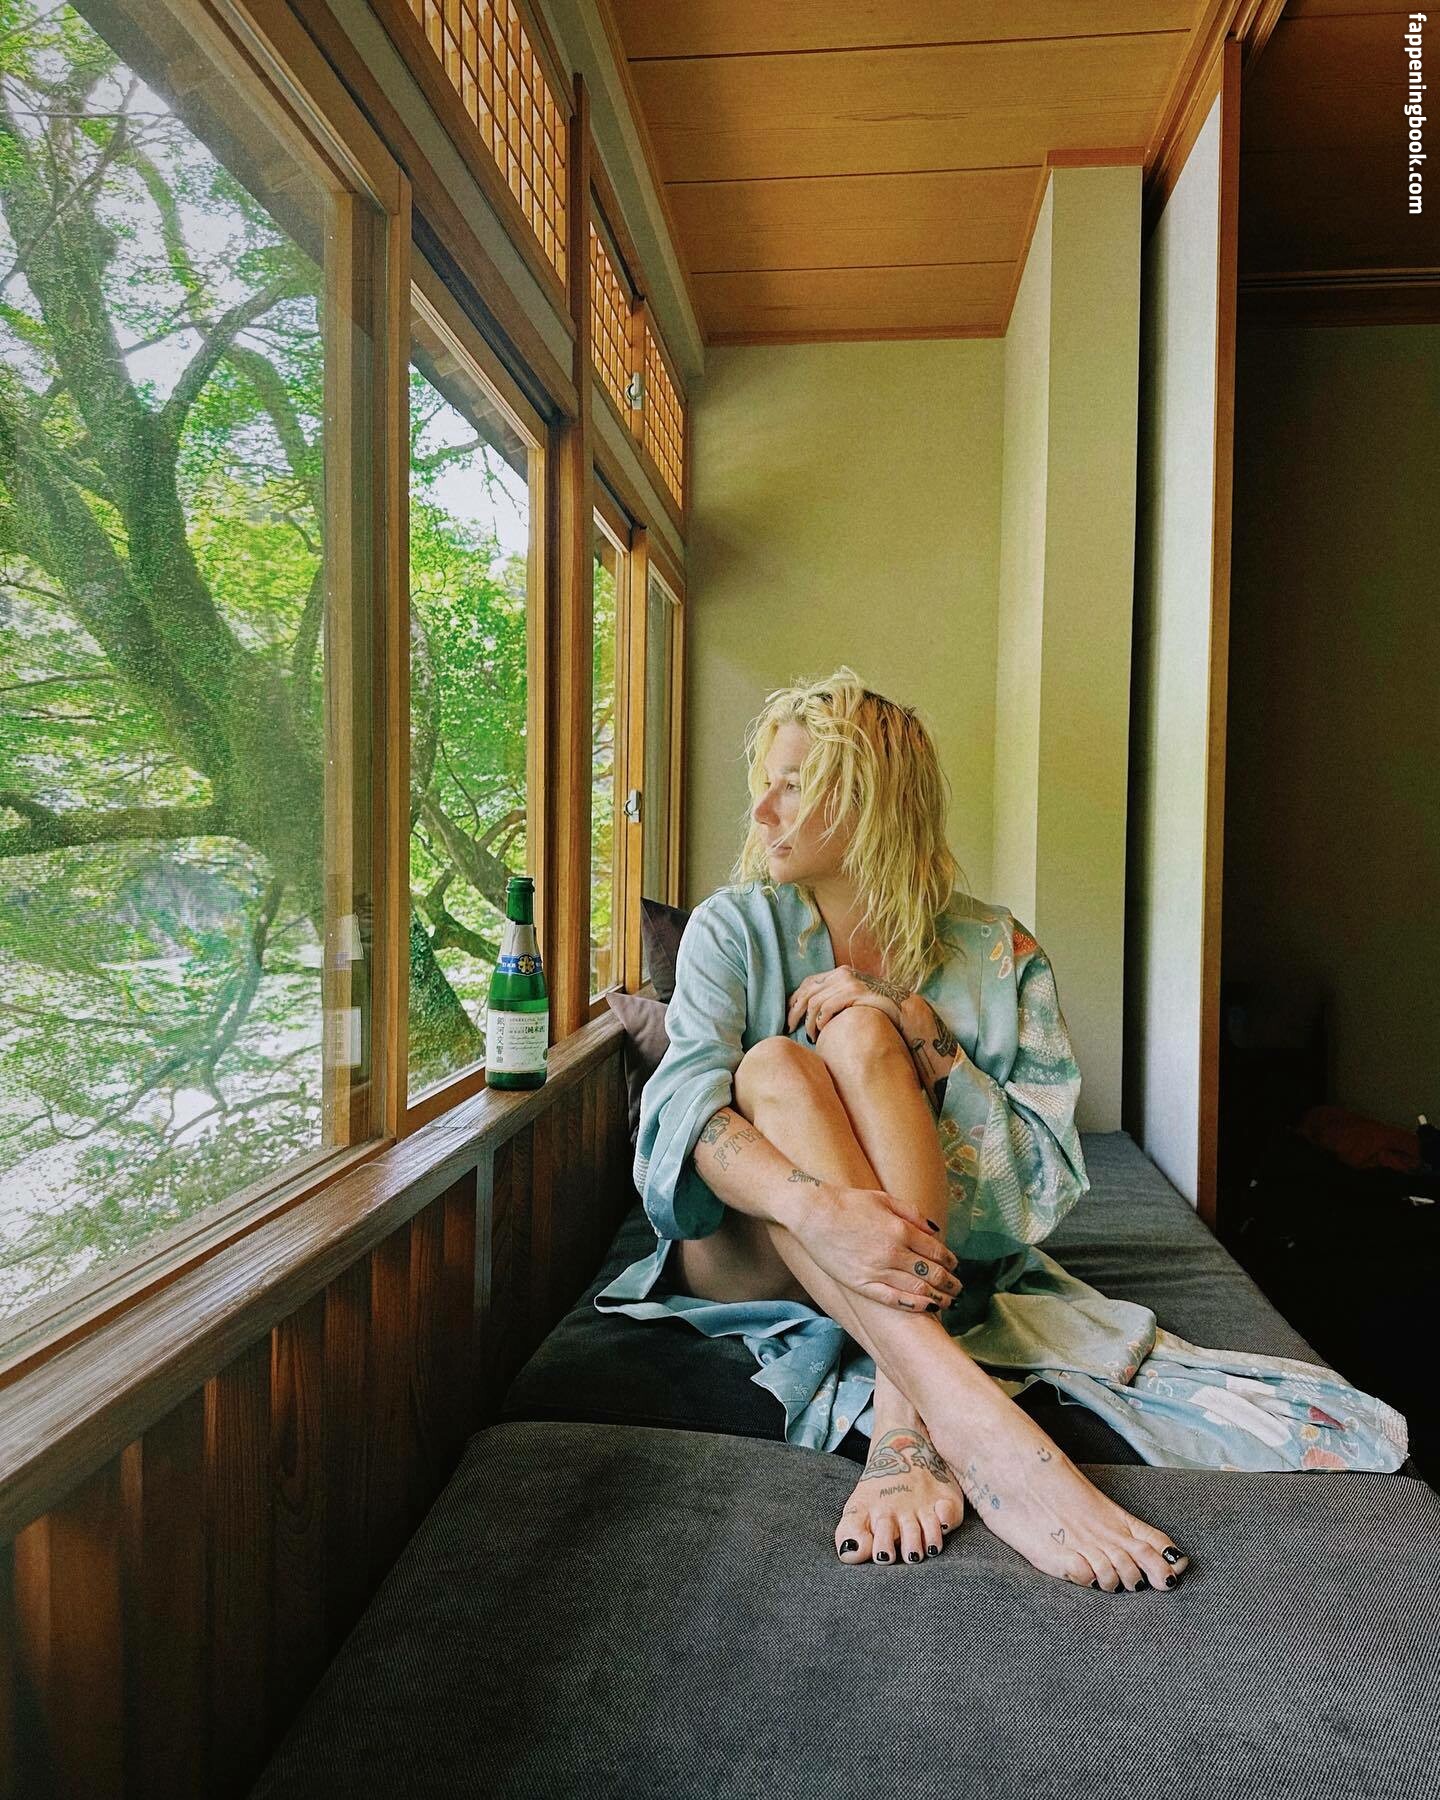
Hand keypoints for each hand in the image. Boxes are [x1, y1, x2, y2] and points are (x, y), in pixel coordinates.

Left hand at [786, 966, 909, 1042]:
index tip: (789, 1015)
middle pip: (807, 992)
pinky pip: (828, 1007)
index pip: (808, 983)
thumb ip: (837, 997)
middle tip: (790, 1027)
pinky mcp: (855, 993)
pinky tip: (821, 1031)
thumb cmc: (877, 1007)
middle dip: (795, 1011)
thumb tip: (813, 1011)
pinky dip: (821, 1021)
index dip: (794, 999)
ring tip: (811, 1036)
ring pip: (815, 1002)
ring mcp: (849, 983)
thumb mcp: (854, 997)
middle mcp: (842, 974)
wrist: (904, 1008)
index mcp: (839, 972)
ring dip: (809, 1022)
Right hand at [790, 1181, 963, 1311]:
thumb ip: (912, 1213)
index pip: (936, 1251)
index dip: (950, 1261)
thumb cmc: (849, 1203)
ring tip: (947, 1302)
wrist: (813, 1213)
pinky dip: (914, 1305)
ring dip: (937, 1297)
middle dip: (949, 1283)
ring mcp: (877, 1270)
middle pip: (932, 1272)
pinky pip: (894, 1299)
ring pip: (917, 1289)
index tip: (954, 1267)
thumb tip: (935, 1230)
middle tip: (957, 1289)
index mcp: (901, 1229)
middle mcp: (893, 1252)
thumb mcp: (884, 1198)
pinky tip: (925, 1307)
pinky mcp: (862, 1283)